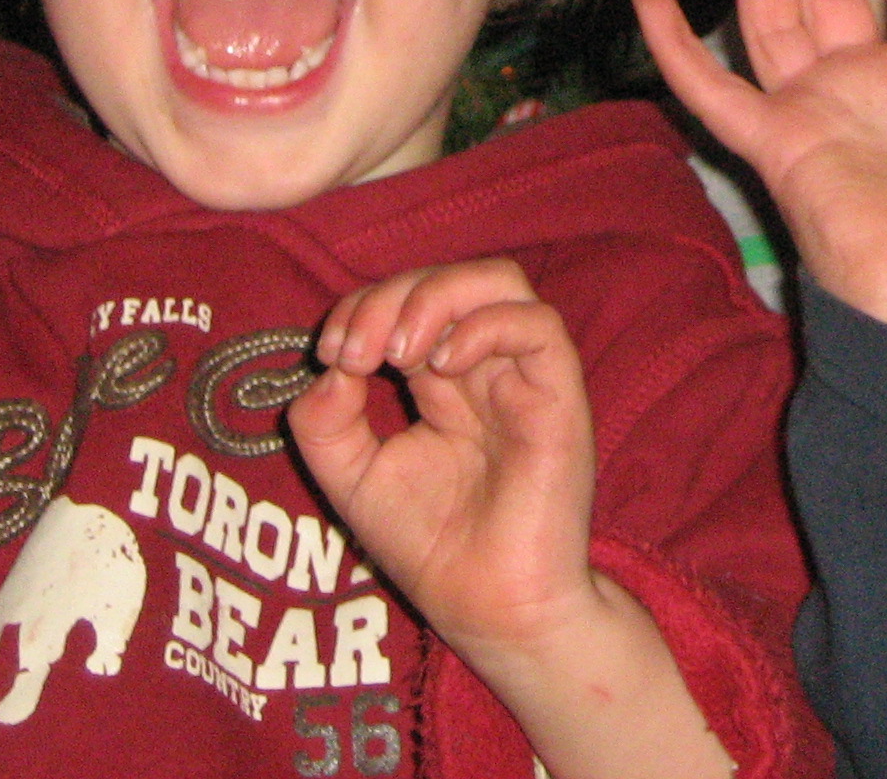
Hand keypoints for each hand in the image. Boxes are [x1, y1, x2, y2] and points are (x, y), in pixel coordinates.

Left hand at [292, 264, 736, 778]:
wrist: (485, 607)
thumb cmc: (430, 546)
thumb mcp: (352, 478)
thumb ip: (327, 421)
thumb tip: (330, 367)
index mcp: (440, 378)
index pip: (407, 302)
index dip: (362, 308)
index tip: (330, 354)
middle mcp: (485, 365)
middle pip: (449, 279)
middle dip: (389, 297)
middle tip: (354, 350)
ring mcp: (524, 376)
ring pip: (500, 282)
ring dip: (436, 296)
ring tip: (398, 350)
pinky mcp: (559, 396)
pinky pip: (538, 327)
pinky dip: (485, 325)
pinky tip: (443, 364)